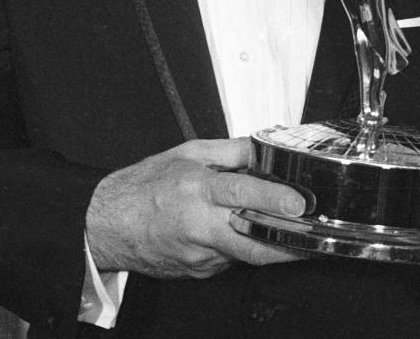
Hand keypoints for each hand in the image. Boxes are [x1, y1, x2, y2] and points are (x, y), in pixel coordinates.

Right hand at [85, 138, 305, 278]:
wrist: (108, 224)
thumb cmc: (143, 186)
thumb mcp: (186, 153)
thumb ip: (229, 151)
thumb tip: (261, 147)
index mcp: (196, 189)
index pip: (241, 195)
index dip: (273, 200)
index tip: (298, 203)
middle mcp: (199, 226)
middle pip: (253, 244)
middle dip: (287, 244)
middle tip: (311, 236)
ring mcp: (199, 255)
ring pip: (244, 252)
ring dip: (261, 240)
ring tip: (273, 224)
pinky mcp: (199, 272)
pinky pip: (228, 259)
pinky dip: (236, 245)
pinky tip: (229, 231)